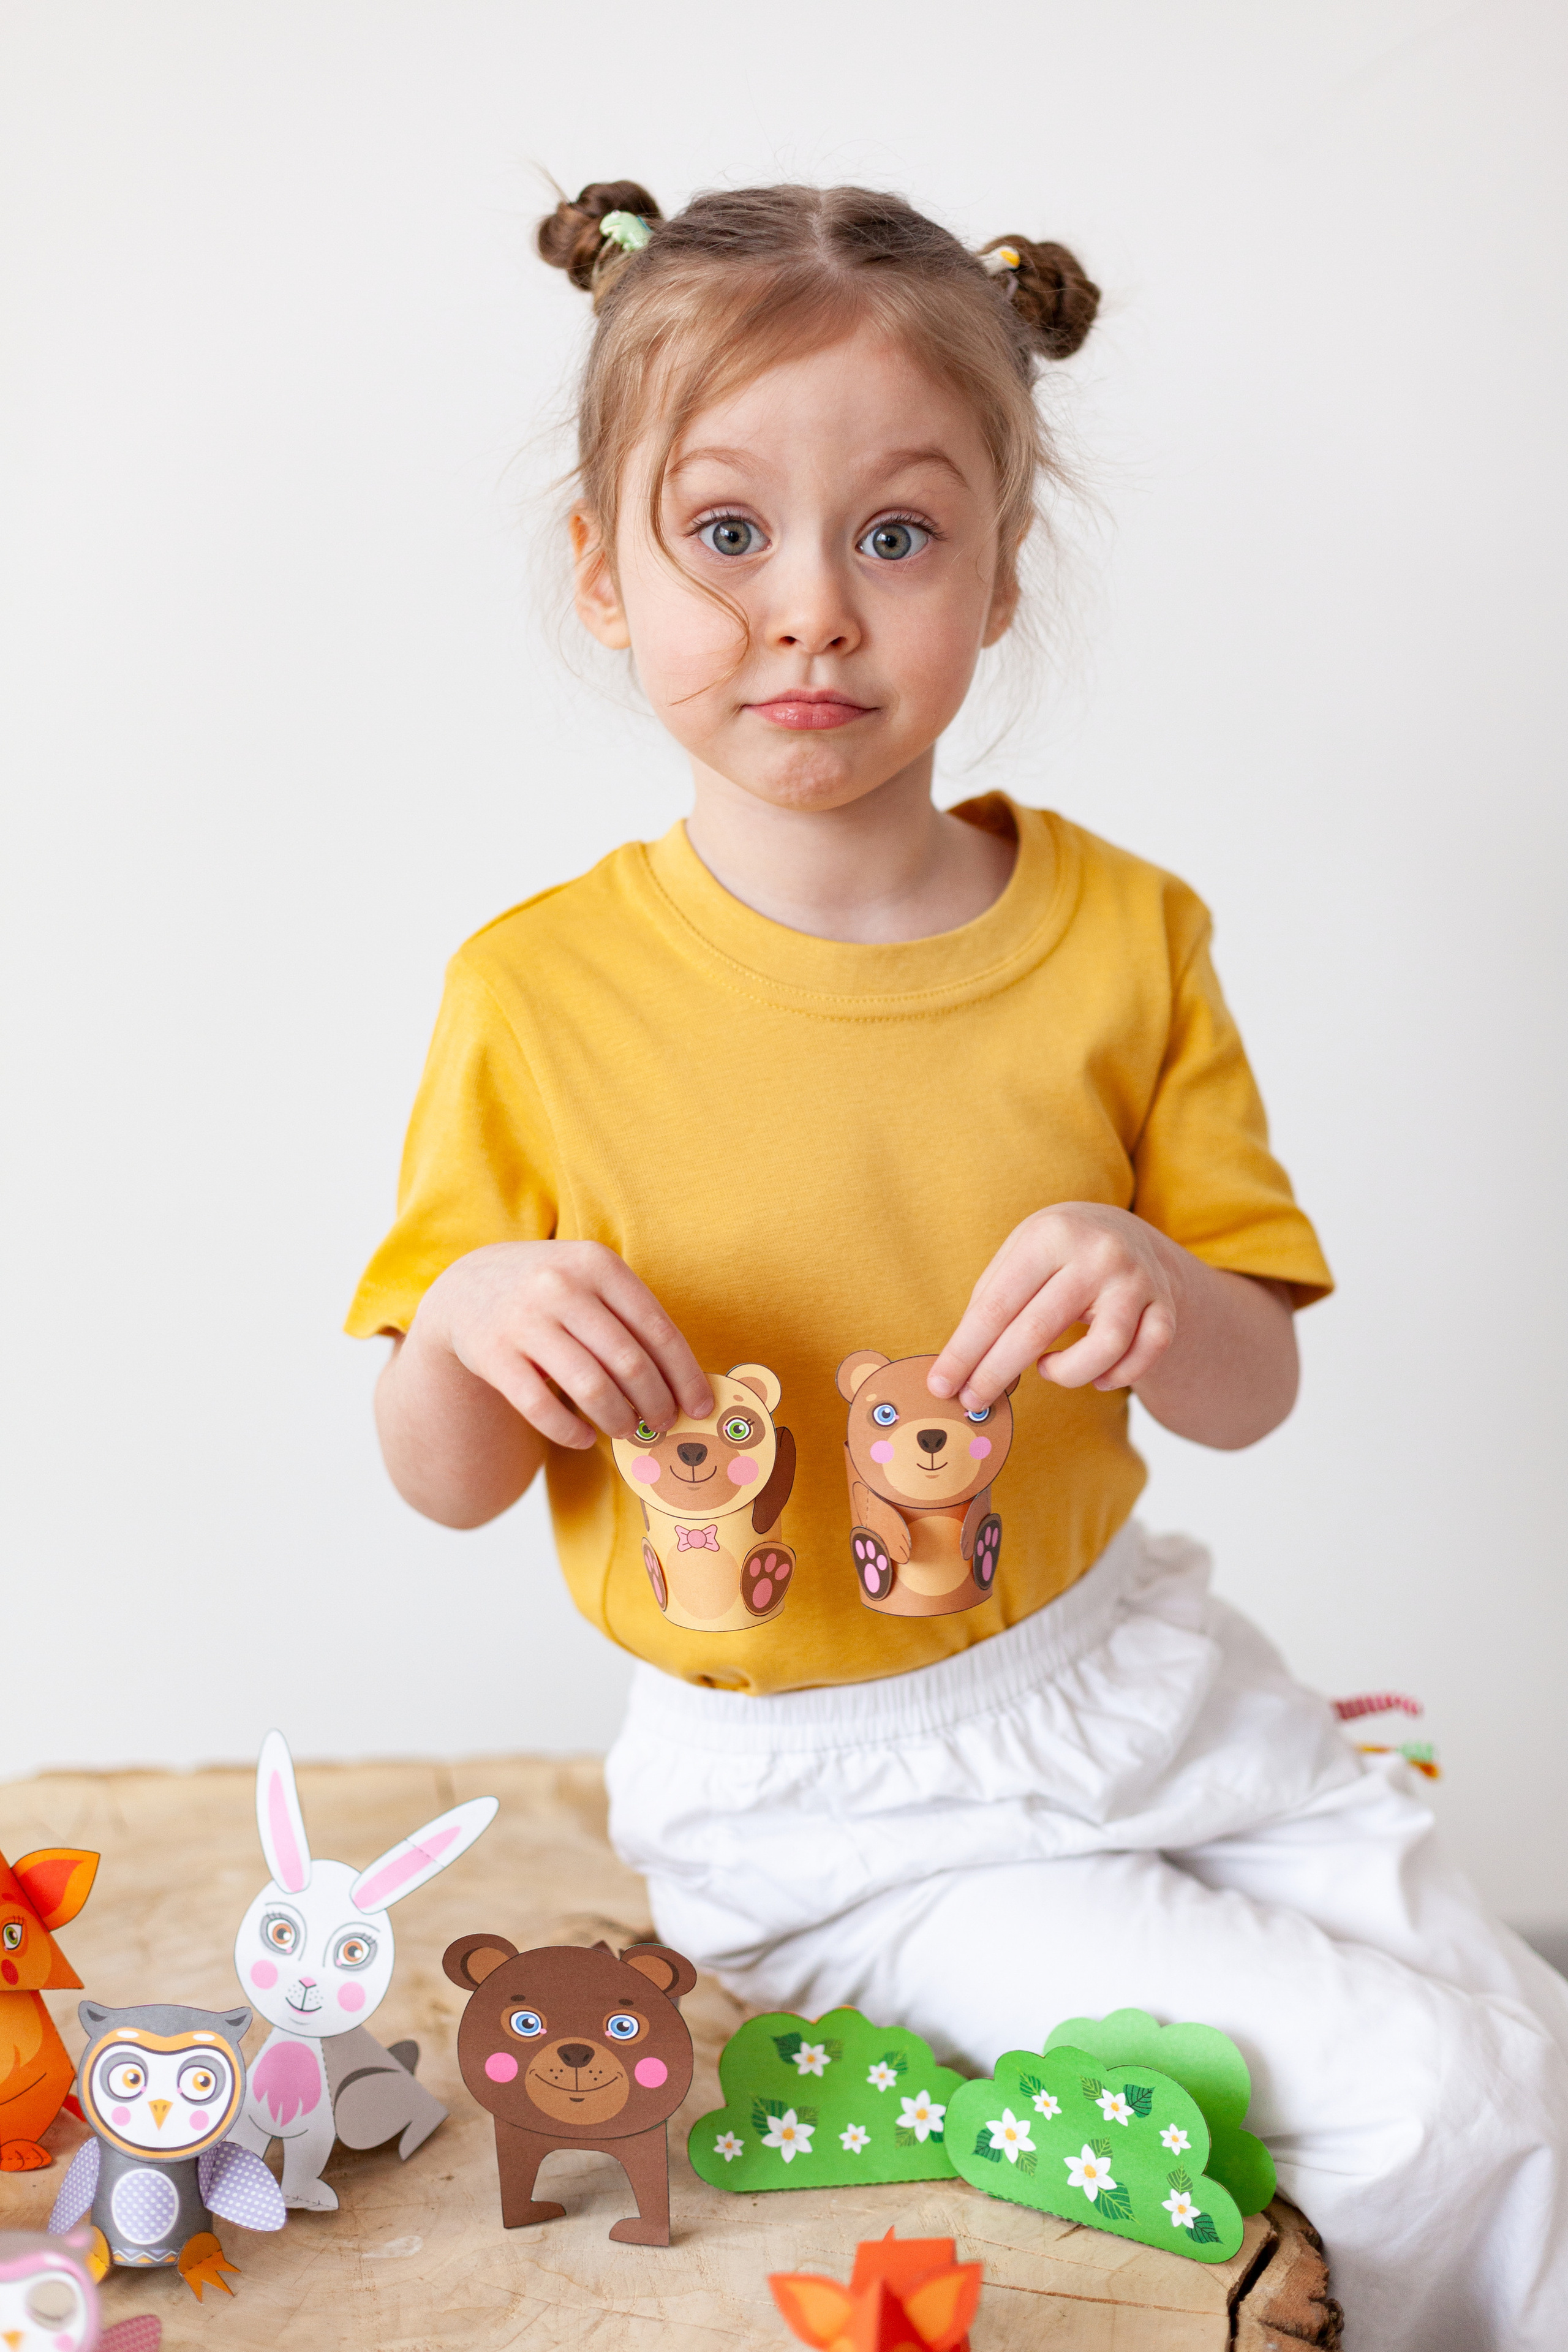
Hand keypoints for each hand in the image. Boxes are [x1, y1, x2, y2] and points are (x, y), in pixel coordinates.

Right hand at [413, 1240, 712, 1450]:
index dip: (684, 1376)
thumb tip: (685, 1384)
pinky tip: (583, 1437)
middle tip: (664, 1425)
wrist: (467, 1287)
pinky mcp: (492, 1354)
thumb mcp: (592, 1282)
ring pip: (590, 1387)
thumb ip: (633, 1319)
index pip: (657, 1330)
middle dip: (656, 1403)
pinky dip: (569, 1431)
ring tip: (628, 1431)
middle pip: (629, 1363)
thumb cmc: (553, 1293)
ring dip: (619, 1419)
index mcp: (598, 1265)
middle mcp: (561, 1286)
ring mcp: (523, 1320)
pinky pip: (541, 1407)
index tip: (700, 1407)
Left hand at [928, 1204, 1181, 1410]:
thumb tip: (966, 1371)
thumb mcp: (1019, 1256)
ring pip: (1102, 1350)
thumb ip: (990, 1306)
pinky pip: (1143, 1358)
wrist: (1130, 1235)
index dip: (965, 1351)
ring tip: (1048, 1369)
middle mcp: (1097, 1253)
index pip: (997, 1305)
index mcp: (1050, 1236)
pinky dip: (1116, 1376)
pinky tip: (1096, 1376)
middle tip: (973, 1401)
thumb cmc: (1057, 1255)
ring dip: (1066, 1374)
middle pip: (1037, 1330)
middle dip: (996, 1374)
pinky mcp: (1166, 1307)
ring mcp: (1137, 1280)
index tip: (942, 1385)